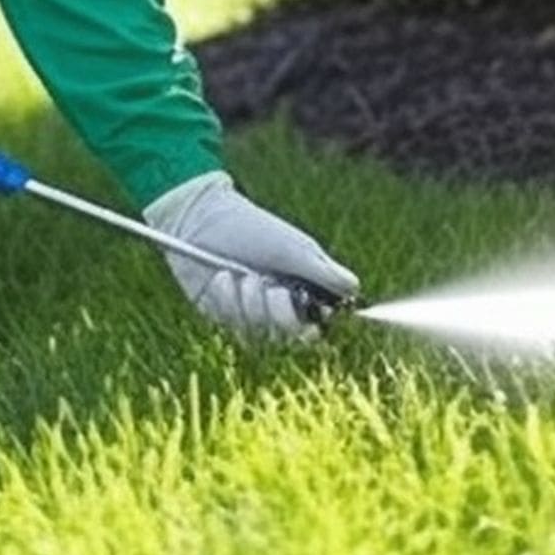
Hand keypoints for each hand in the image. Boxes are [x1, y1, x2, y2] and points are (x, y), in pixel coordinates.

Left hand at [141, 172, 357, 336]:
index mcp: (299, 285)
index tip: (313, 322)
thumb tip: (355, 288)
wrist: (199, 220)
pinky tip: (221, 276)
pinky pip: (232, 322)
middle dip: (282, 313)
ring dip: (253, 302)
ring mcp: (249, 310)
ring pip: (261, 331)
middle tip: (273, 288)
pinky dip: (228, 299)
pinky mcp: (222, 313)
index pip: (318, 322)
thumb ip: (324, 271)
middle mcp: (276, 302)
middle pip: (291, 335)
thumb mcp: (291, 247)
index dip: (317, 327)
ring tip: (242, 274)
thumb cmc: (251, 227)